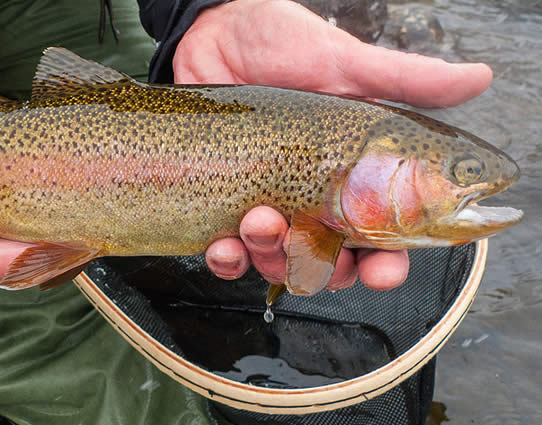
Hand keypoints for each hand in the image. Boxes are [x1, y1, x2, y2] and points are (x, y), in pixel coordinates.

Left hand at [181, 0, 492, 289]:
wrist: (216, 31)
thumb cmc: (283, 46)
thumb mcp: (345, 64)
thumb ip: (406, 82)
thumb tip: (477, 78)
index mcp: (349, 177)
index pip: (378, 238)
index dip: (384, 264)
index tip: (380, 269)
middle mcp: (309, 199)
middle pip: (327, 264)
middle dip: (320, 269)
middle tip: (309, 244)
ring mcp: (265, 204)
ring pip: (275, 264)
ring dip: (269, 258)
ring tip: (260, 220)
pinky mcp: (222, 203)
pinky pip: (225, 255)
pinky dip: (225, 261)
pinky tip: (223, 245)